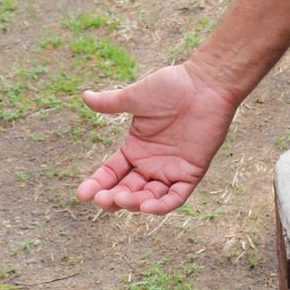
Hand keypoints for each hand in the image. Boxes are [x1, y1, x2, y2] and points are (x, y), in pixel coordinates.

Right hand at [77, 63, 239, 213]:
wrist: (207, 83)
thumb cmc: (173, 86)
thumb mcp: (136, 97)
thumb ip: (111, 102)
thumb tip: (85, 95)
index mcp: (135, 148)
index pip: (111, 174)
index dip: (97, 184)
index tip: (82, 193)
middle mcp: (151, 162)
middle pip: (126, 190)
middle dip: (112, 198)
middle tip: (102, 199)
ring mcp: (171, 168)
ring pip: (148, 197)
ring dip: (133, 203)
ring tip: (121, 200)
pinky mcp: (192, 171)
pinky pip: (176, 197)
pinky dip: (162, 205)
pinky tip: (146, 206)